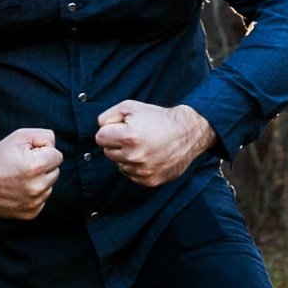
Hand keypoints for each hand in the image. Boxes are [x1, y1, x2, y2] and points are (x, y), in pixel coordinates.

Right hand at [0, 127, 61, 218]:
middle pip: (55, 172)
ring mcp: (34, 202)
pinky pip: (42, 200)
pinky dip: (33, 195)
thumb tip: (55, 147)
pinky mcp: (30, 213)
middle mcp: (37, 187)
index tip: (29, 154)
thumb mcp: (19, 136)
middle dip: (43, 167)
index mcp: (36, 166)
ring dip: (39, 181)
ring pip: (49, 187)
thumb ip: (44, 136)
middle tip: (23, 165)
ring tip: (19, 178)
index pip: (58, 156)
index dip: (44, 152)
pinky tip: (18, 190)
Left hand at [93, 100, 214, 187]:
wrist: (188, 132)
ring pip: (120, 164)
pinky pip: (132, 175)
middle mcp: (134, 156)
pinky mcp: (150, 181)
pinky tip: (149, 156)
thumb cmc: (159, 118)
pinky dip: (137, 167)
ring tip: (144, 146)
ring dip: (127, 156)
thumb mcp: (131, 107)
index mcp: (128, 136)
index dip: (110, 131)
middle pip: (108, 152)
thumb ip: (108, 116)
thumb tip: (99, 128)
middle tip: (134, 136)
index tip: (121, 128)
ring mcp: (142, 171)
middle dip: (117, 143)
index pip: (100, 138)